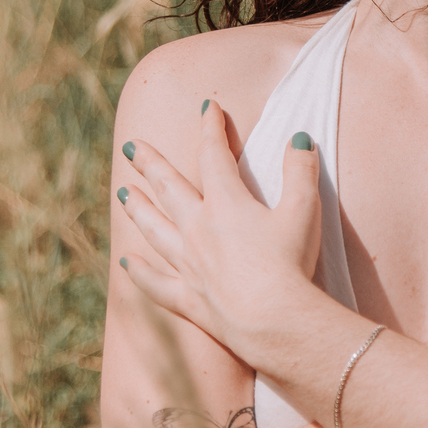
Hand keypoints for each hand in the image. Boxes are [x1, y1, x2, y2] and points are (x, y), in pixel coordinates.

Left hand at [115, 101, 322, 354]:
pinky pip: (157, 283)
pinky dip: (140, 273)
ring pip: (154, 230)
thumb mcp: (304, 209)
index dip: (211, 127)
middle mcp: (197, 229)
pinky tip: (127, 264)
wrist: (273, 321)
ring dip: (138, 209)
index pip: (213, 155)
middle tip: (129, 146)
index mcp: (225, 203)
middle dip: (150, 164)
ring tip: (123, 194)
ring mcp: (188, 265)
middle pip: (168, 188)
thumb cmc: (291, 263)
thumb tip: (299, 137)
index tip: (206, 106)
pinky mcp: (188, 298)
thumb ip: (299, 171)